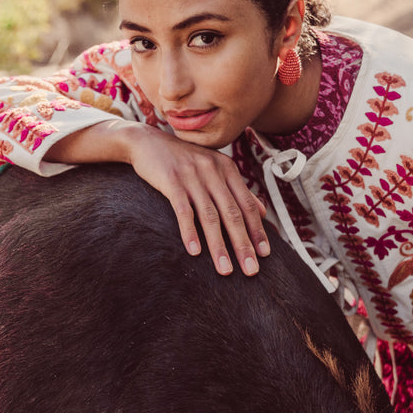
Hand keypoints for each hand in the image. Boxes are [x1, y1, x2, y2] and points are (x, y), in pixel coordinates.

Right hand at [48, 120, 270, 276]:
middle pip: (232, 214)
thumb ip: (238, 190)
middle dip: (243, 244)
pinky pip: (183, 211)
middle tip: (251, 270)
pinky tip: (195, 251)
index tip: (265, 255)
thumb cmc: (184, 160)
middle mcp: (213, 171)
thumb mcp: (215, 169)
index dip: (257, 230)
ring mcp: (192, 176)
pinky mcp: (171, 181)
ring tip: (225, 270)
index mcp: (228, 169)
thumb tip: (263, 212)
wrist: (147, 142)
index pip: (248, 205)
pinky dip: (190, 232)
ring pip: (210, 217)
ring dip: (219, 246)